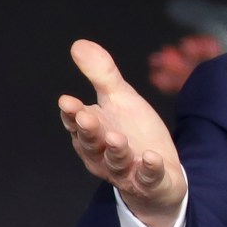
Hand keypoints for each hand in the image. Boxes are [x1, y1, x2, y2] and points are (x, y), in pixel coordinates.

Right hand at [59, 39, 185, 226]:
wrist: (158, 172)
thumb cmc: (134, 132)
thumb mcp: (121, 100)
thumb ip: (102, 76)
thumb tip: (79, 44)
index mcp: (93, 132)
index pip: (77, 123)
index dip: (72, 113)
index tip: (67, 101)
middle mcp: (103, 154)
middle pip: (92, 143)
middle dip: (89, 131)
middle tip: (86, 117)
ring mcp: (125, 171)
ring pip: (115, 163)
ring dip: (116, 151)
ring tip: (118, 138)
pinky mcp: (149, 182)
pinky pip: (147, 178)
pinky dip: (148, 169)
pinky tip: (151, 157)